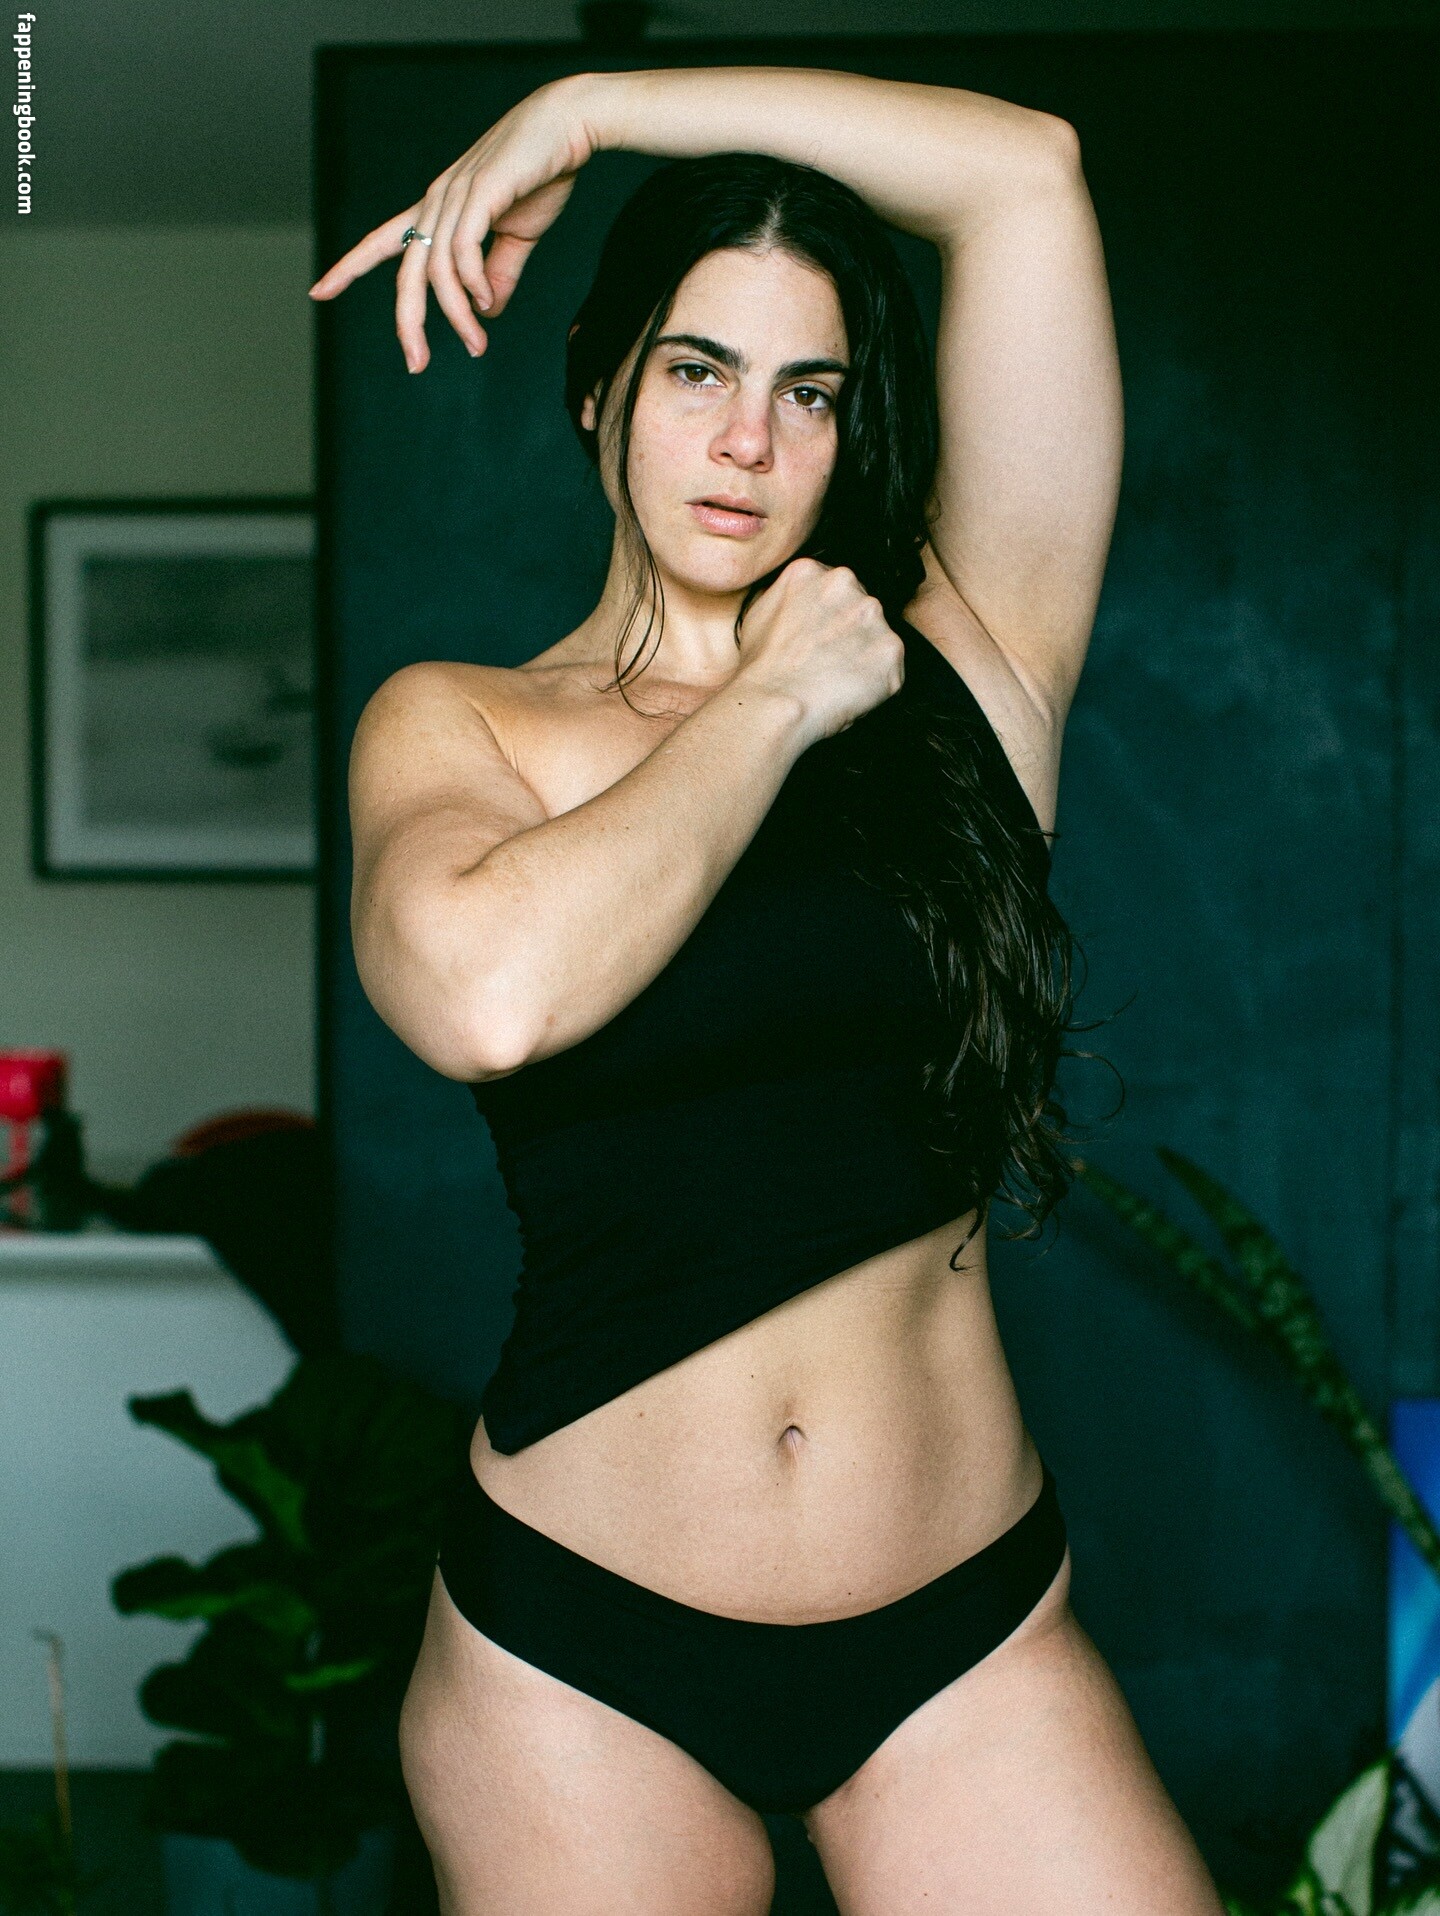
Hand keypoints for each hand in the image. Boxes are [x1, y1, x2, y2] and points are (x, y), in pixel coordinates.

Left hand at [308, 75, 595, 372]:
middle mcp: (437, 201)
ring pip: (437, 269)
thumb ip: (498, 273)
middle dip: (406, 321)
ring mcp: (455, 194)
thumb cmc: (542, 171)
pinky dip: (471, 283)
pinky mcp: (481, 191)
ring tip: (476, 344)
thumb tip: (485, 312)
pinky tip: (486, 303)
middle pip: (407, 271)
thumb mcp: (517, 235)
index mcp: (438, 209)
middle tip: (415, 364)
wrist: (569, 122)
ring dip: (456, 315)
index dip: (349, 266)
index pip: (382, 241)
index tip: (318, 291)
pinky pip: (462, 249)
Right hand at [734, 559, 904, 744]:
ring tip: (837, 679)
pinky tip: (850, 691)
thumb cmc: (761, 670)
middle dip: (850, 633)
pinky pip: (892, 667)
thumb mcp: (756, 615)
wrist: (775, 702)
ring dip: (865, 656)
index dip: (829, 618)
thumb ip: (787, 599)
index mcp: (810, 571)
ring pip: (878, 635)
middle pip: (859, 607)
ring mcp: (872, 615)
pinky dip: (878, 683)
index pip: (834, 589)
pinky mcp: (892, 648)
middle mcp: (845, 583)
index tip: (821, 639)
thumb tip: (798, 607)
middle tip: (829, 661)